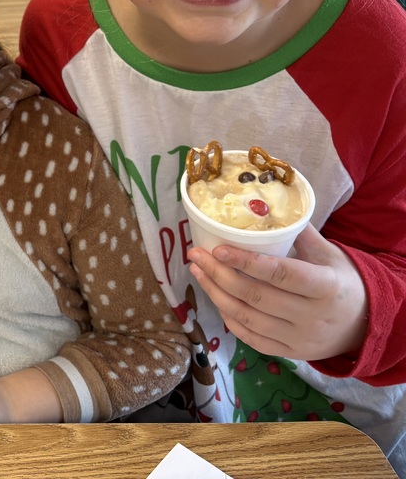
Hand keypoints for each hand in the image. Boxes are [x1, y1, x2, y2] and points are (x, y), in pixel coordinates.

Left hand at [189, 223, 368, 360]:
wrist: (365, 325)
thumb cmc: (343, 281)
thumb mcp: (330, 254)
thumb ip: (300, 233)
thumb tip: (266, 208)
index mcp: (325, 287)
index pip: (279, 274)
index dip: (246, 262)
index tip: (217, 249)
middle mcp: (311, 316)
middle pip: (256, 296)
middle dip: (218, 274)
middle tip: (196, 255)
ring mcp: (299, 339)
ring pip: (247, 318)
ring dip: (216, 294)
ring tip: (197, 271)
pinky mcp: (290, 354)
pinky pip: (251, 338)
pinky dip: (228, 318)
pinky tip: (215, 297)